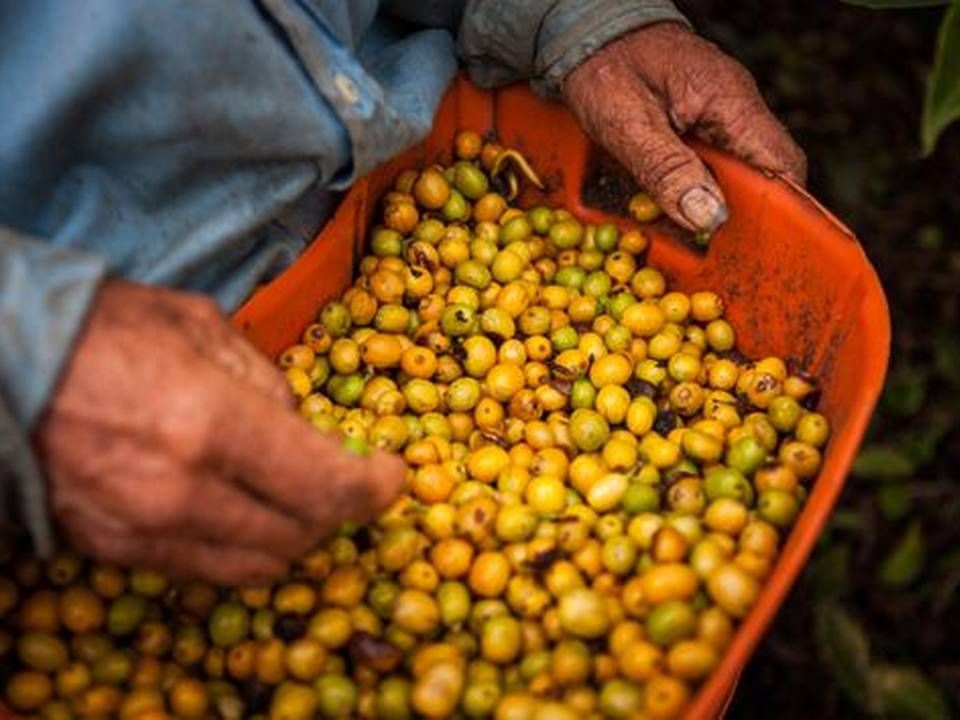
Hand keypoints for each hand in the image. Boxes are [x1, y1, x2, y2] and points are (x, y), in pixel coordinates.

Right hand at [35, 280, 404, 584]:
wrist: (3, 363)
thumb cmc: (103, 329)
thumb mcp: (202, 326)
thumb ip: (267, 381)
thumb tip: (304, 424)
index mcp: (213, 424)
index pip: (328, 487)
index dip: (376, 487)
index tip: (391, 474)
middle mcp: (183, 492)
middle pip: (301, 534)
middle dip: (338, 509)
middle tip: (344, 478)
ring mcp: (145, 530)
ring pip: (256, 566)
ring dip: (294, 535)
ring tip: (298, 497)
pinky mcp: (115, 549)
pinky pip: (203, 568)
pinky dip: (240, 547)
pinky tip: (242, 509)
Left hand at [563, 22, 805, 232]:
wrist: (590, 34)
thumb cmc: (605, 68)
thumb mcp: (625, 123)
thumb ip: (666, 168)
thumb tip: (710, 217)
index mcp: (730, 100)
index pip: (780, 163)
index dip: (781, 210)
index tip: (764, 249)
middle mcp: (737, 106)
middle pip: (766, 174)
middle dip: (748, 217)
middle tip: (726, 257)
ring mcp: (723, 115)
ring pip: (740, 173)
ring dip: (722, 207)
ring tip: (703, 243)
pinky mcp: (704, 124)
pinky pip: (717, 165)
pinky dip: (704, 192)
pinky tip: (683, 212)